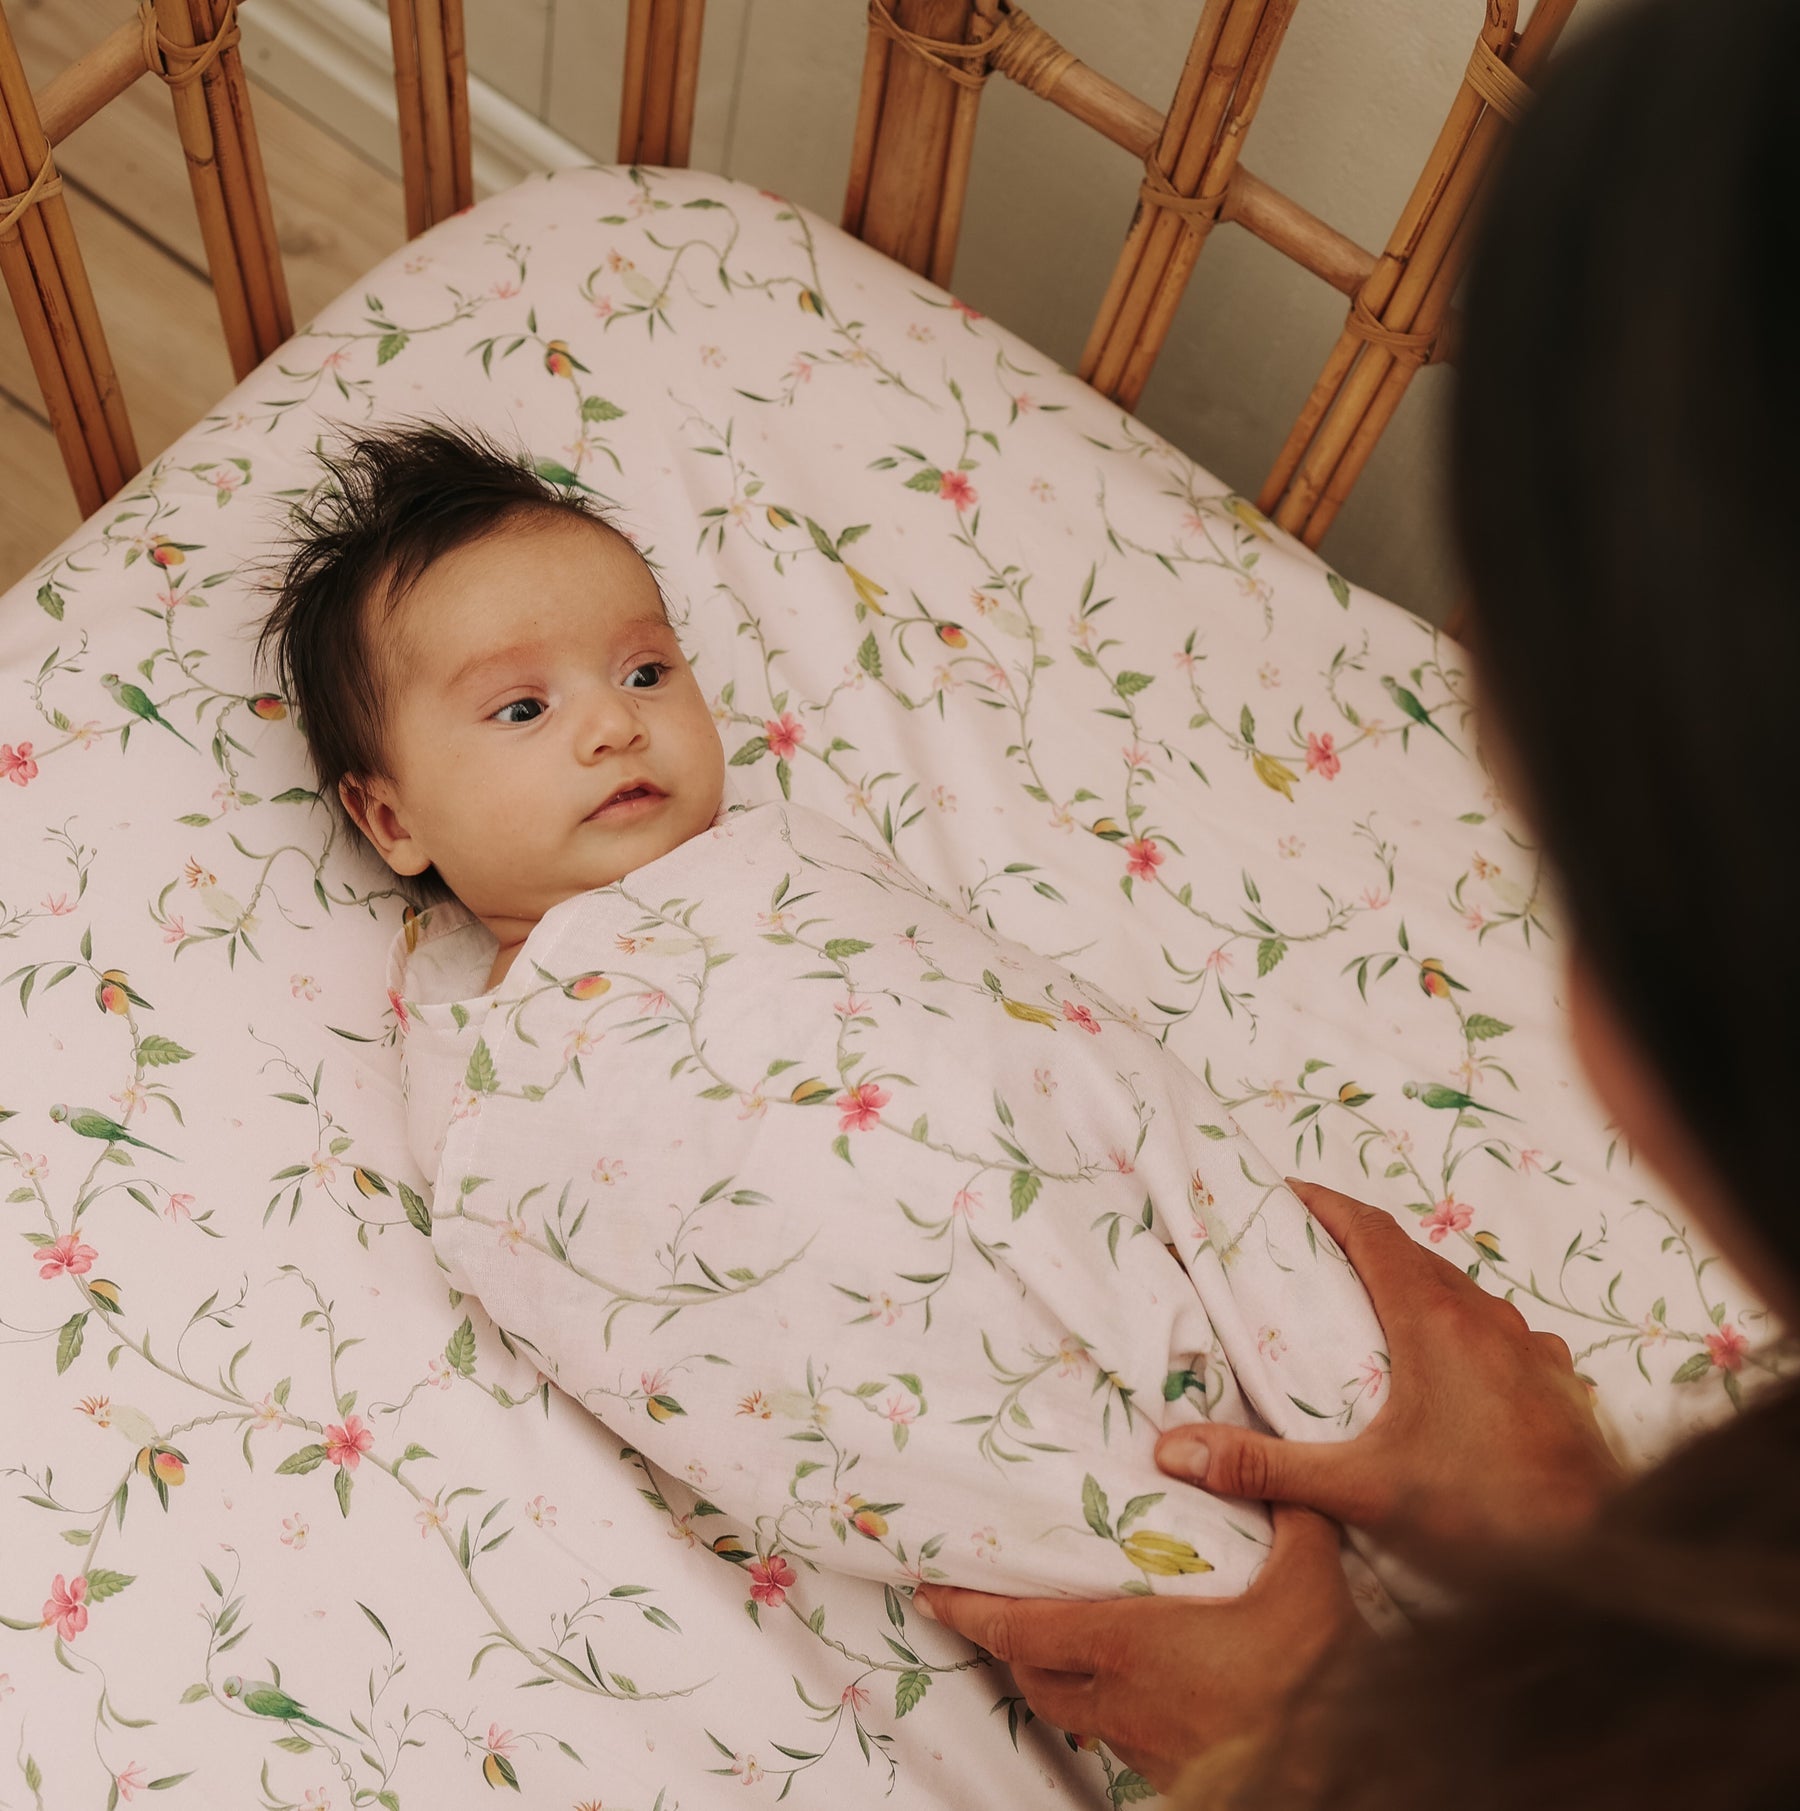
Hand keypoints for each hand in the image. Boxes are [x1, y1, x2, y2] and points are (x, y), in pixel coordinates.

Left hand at [915, 1506, 1354, 1790]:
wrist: (1356, 1773)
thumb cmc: (1321, 1677)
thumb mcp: (1309, 1569)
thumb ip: (1270, 1498)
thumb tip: (1217, 1442)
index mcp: (1132, 1648)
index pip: (1021, 1631)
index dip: (967, 1611)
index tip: (928, 1592)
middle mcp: (1123, 1704)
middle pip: (1031, 1676)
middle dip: (1003, 1641)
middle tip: (988, 1604)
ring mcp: (1147, 1749)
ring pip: (1072, 1713)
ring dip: (1054, 1678)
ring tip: (1056, 1637)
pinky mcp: (1177, 1776)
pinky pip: (1117, 1738)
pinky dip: (1104, 1706)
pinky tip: (1133, 1682)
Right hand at [1157, 1179, 1623, 1562]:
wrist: (1604, 1554)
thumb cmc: (1484, 1515)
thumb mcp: (1362, 1490)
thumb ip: (1265, 1466)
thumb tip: (1173, 1451)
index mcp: (1432, 1319)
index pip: (1370, 1230)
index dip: (1324, 1203)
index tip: (1284, 1192)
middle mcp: (1484, 1317)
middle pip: (1412, 1255)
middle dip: (1358, 1243)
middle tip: (1309, 1252)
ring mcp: (1528, 1347)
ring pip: (1461, 1291)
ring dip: (1413, 1284)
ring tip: (1371, 1308)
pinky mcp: (1556, 1382)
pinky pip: (1500, 1331)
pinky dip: (1462, 1327)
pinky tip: (1451, 1369)